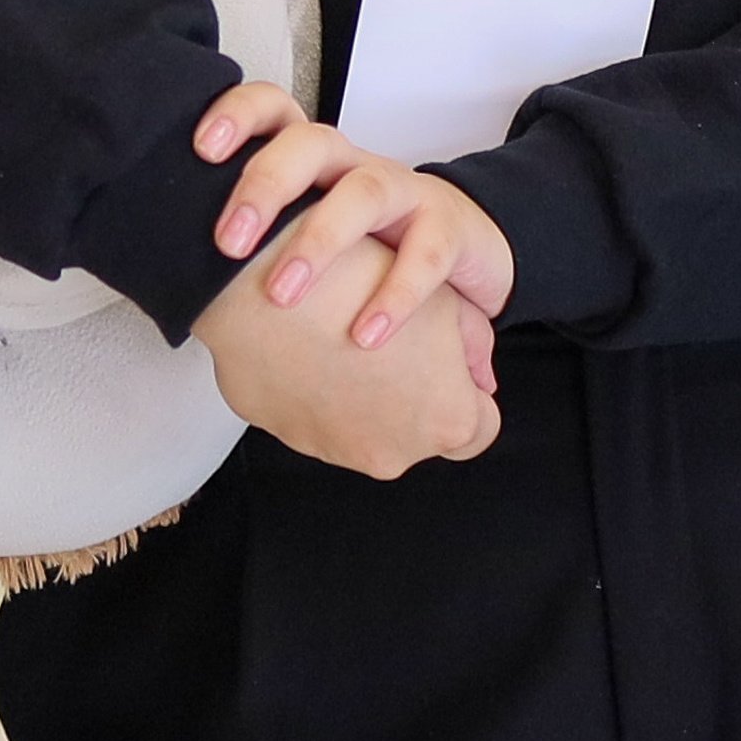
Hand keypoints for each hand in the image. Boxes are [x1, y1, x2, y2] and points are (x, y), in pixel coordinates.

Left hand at [179, 87, 507, 479]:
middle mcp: (354, 165)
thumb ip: (257, 252)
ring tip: (282, 294)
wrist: (462, 252)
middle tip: (227, 243)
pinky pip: (425, 255)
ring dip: (319, 241)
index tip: (202, 149)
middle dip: (264, 185)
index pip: (274, 111)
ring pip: (364, 191)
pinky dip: (393, 296)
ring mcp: (404, 191)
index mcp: (312, 162)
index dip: (238, 116)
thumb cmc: (365, 247)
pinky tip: (365, 336)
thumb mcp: (307, 237)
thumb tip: (178, 295)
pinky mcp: (448, 229)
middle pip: (309, 143)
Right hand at [192, 261, 499, 477]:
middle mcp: (398, 453)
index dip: (465, 390)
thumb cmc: (356, 287)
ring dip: (369, 397)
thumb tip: (479, 375)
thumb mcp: (441, 298)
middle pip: (424, 433)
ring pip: (372, 429)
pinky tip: (313, 350)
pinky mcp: (296, 441)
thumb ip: (474, 344)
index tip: (444, 364)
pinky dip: (326, 395)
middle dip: (416, 396)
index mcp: (448, 420)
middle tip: (393, 343)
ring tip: (346, 339)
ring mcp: (343, 453)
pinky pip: (325, 422)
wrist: (259, 289)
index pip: (481, 426)